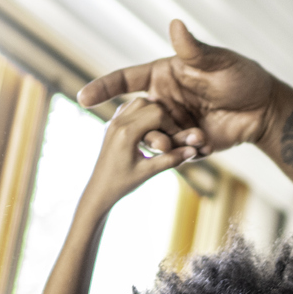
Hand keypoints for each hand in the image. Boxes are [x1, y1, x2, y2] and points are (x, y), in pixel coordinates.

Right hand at [75, 20, 287, 161]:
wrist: (264, 108)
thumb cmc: (241, 76)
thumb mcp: (217, 62)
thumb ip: (193, 50)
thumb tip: (175, 23)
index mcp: (162, 76)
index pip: (125, 80)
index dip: (103, 88)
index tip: (83, 98)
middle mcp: (163, 101)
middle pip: (135, 117)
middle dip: (142, 129)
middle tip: (158, 137)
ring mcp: (174, 124)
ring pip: (153, 139)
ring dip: (166, 143)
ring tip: (193, 139)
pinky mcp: (188, 144)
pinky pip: (176, 153)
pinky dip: (186, 153)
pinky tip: (205, 147)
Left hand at [79, 98, 182, 213]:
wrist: (98, 191)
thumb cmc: (122, 185)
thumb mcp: (149, 172)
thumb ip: (171, 159)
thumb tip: (194, 150)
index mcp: (126, 133)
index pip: (157, 114)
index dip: (172, 124)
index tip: (177, 139)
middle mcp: (117, 123)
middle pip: (148, 103)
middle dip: (164, 116)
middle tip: (171, 134)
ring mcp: (112, 122)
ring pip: (138, 102)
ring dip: (152, 112)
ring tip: (161, 130)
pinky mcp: (111, 125)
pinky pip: (128, 108)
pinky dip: (142, 113)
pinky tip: (148, 128)